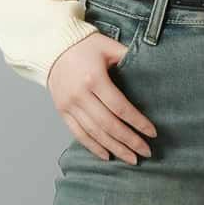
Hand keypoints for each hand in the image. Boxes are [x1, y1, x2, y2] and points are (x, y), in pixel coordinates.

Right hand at [48, 33, 155, 164]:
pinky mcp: (62, 111)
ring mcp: (69, 105)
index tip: (151, 133)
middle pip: (109, 125)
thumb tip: (151, 70)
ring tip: (131, 159)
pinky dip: (93, 146)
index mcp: (94, 79)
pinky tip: (107, 155)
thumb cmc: (83, 45)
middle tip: (146, 152)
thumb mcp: (108, 47)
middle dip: (129, 141)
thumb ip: (128, 59)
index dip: (137, 123)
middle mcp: (80, 95)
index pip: (120, 107)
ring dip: (114, 148)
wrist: (51, 47)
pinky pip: (78, 133)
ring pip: (94, 133)